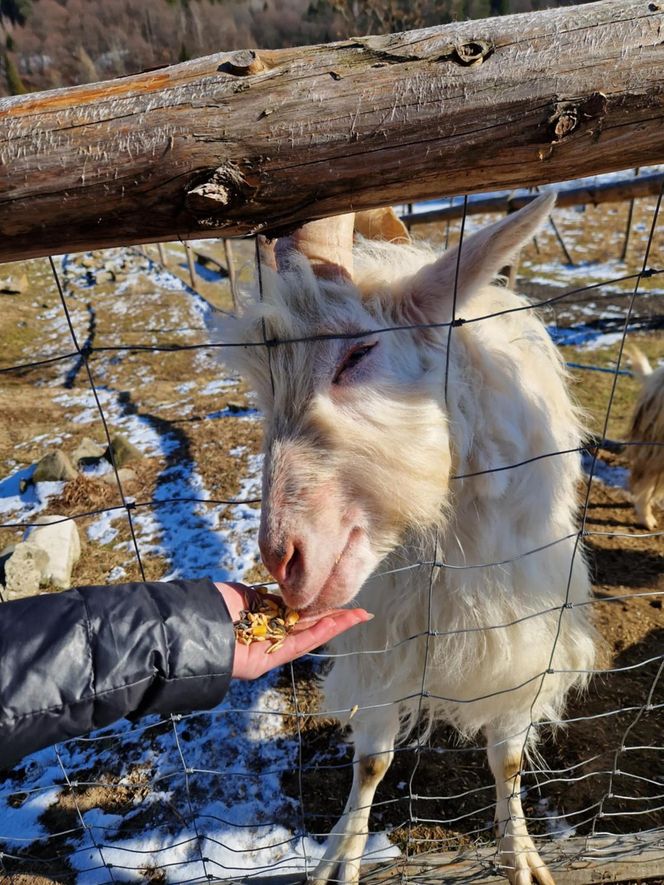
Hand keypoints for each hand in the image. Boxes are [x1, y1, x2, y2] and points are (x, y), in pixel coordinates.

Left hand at [215, 583, 371, 679]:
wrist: (191, 626)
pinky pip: (297, 646)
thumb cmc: (212, 606)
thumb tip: (282, 594)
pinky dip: (318, 635)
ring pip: (308, 636)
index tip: (337, 596)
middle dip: (334, 617)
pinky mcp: (267, 661)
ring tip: (358, 616)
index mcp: (262, 617)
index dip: (318, 606)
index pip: (296, 612)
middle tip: (360, 611)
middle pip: (307, 625)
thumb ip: (266, 598)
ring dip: (334, 626)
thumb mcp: (244, 595)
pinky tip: (337, 625)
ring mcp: (269, 648)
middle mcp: (268, 634)